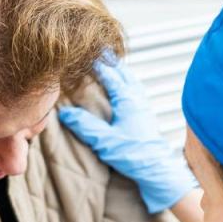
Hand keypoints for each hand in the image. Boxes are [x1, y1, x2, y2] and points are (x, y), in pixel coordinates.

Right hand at [59, 58, 196, 212]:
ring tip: (111, 66)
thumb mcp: (104, 141)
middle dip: (111, 61)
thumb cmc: (133, 155)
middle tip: (99, 50)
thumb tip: (65, 112)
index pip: (110, 74)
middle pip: (123, 72)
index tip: (86, 52)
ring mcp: (143, 107)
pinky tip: (124, 91)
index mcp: (127, 99)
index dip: (98, 63)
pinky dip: (127, 84)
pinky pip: (135, 91)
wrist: (157, 170)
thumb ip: (85, 125)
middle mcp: (137, 99)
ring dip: (120, 71)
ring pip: (131, 81)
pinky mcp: (146, 117)